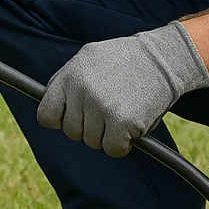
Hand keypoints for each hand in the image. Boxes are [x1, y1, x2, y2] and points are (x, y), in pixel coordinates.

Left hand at [37, 22, 208, 157]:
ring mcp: (101, 107)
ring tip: (122, 110)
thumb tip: (51, 108)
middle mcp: (81, 92)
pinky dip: (122, 144)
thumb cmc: (125, 61)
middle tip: (108, 110)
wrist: (162, 59)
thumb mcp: (88, 59)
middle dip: (89, 127)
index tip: (73, 118)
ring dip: (107, 134)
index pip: (46, 115)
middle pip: (72, 132)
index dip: (60, 121)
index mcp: (69, 77)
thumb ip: (67, 82)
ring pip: (92, 142)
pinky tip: (131, 124)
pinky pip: (112, 149)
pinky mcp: (122, 122)